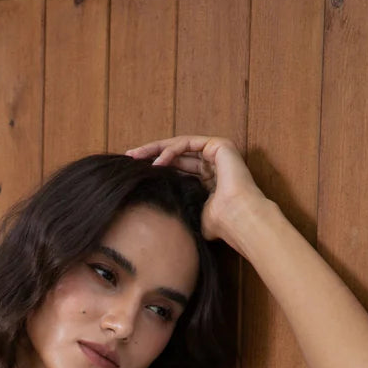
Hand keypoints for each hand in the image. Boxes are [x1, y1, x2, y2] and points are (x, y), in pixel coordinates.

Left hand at [125, 134, 269, 248]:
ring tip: (136, 157)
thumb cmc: (220, 224)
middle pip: (177, 154)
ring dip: (156, 149)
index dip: (158, 168)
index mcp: (209, 180)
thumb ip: (182, 206)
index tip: (136, 171)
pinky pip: (188, 143)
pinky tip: (157, 162)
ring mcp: (218, 153)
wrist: (237, 220)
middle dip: (151, 154)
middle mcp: (214, 164)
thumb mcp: (193, 214)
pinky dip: (171, 150)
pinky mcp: (220, 145)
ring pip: (180, 145)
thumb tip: (164, 216)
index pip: (179, 168)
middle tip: (130, 156)